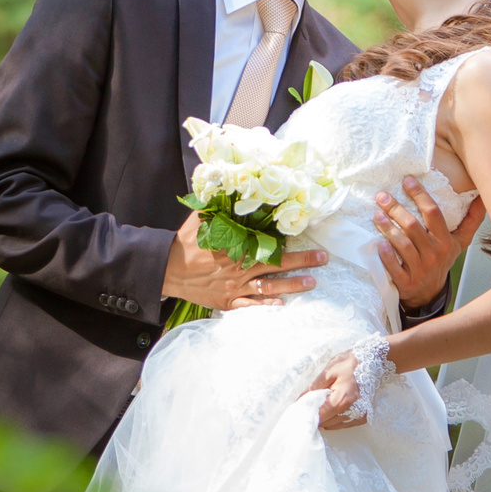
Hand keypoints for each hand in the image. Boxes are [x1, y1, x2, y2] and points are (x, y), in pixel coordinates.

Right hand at [161, 211, 328, 311]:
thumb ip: (221, 206)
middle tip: (323, 259)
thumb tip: (231, 186)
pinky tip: (281, 305)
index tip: (308, 237)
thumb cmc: (186, 242)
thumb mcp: (202, 219)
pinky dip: (265, 305)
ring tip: (311, 282)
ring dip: (291, 284)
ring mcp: (234, 286)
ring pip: (268, 286)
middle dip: (301, 261)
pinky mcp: (227, 300)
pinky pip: (250, 305)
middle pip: (276, 264)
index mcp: (237, 246)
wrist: (167, 268)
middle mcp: (240, 267)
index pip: (269, 244)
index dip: (289, 242)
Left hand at [305, 350, 366, 429]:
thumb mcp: (329, 372)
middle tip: (311, 403)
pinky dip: (335, 417)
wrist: (375, 361)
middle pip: (325, 423)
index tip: (300, 409)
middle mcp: (353, 412)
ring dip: (326, 417)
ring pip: (333, 425)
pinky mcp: (363, 417)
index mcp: (342, 400)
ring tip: (325, 402)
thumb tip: (300, 401)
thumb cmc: (350, 364)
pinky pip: (343, 423)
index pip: (319, 416)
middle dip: (316, 415)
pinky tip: (335, 405)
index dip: (308, 413)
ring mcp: (360, 416)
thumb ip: (314, 388)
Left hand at [373, 178, 483, 312]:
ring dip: (388, 229)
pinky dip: (386, 256)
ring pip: (403, 246)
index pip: (433, 213)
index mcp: (446, 241)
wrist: (429, 292)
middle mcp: (434, 254)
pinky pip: (395, 268)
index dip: (420, 195)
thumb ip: (471, 220)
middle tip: (382, 196)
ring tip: (377, 215)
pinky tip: (379, 244)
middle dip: (396, 209)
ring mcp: (420, 269)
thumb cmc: (441, 260)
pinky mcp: (406, 283)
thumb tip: (483, 197)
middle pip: (414, 227)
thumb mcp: (460, 241)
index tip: (407, 180)